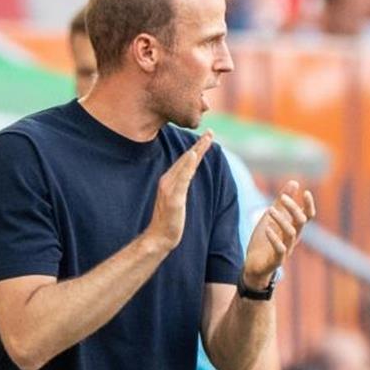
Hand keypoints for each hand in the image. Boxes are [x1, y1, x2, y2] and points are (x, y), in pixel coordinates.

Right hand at [146, 132, 214, 250]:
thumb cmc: (168, 221)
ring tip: (206, 139)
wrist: (159, 237)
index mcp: (169, 181)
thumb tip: (188, 178)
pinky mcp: (173, 198)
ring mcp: (170, 189)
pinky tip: (193, 155)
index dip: (196, 149)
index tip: (206, 137)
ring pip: (185, 165)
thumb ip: (181, 187)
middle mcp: (168, 181)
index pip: (185, 162)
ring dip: (196, 151)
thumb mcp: (177, 201)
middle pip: (186, 160)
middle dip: (199, 145)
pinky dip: (187, 166)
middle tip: (210, 132)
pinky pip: (182, 179)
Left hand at [242, 180, 315, 288]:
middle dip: (293, 208)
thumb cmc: (264, 241)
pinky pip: (280, 249)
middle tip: (282, 198)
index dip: (309, 205)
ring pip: (291, 234)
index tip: (306, 192)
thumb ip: (282, 202)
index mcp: (293, 229)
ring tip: (269, 210)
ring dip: (281, 220)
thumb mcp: (272, 218)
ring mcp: (286, 250)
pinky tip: (267, 228)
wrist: (254, 266)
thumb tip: (294, 182)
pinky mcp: (276, 260)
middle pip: (301, 222)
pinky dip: (274, 238)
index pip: (307, 216)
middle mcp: (292, 239)